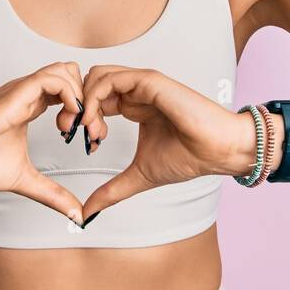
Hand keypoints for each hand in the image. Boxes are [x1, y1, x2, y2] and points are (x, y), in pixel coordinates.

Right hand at [0, 62, 87, 224]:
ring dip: (80, 97)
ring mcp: (20, 91)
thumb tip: (77, 214)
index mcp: (31, 105)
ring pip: (64, 70)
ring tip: (77, 128)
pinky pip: (50, 79)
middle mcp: (27, 93)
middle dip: (89, 99)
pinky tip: (66, 123)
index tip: (89, 138)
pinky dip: (68, 96)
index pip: (69, 89)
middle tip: (88, 131)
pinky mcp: (13, 95)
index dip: (87, 110)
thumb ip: (52, 193)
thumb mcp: (24, 180)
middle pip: (72, 72)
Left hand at [77, 65, 257, 219]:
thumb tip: (87, 213)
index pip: (96, 100)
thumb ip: (111, 191)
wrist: (217, 152)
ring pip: (96, 77)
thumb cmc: (188, 158)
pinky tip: (95, 123)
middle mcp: (136, 92)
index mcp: (134, 106)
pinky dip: (94, 98)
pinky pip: (110, 79)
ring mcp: (142, 84)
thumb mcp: (138, 176)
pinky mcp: (149, 81)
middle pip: (90, 84)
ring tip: (88, 130)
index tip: (79, 141)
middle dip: (74, 107)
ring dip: (84, 102)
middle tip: (72, 133)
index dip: (81, 118)